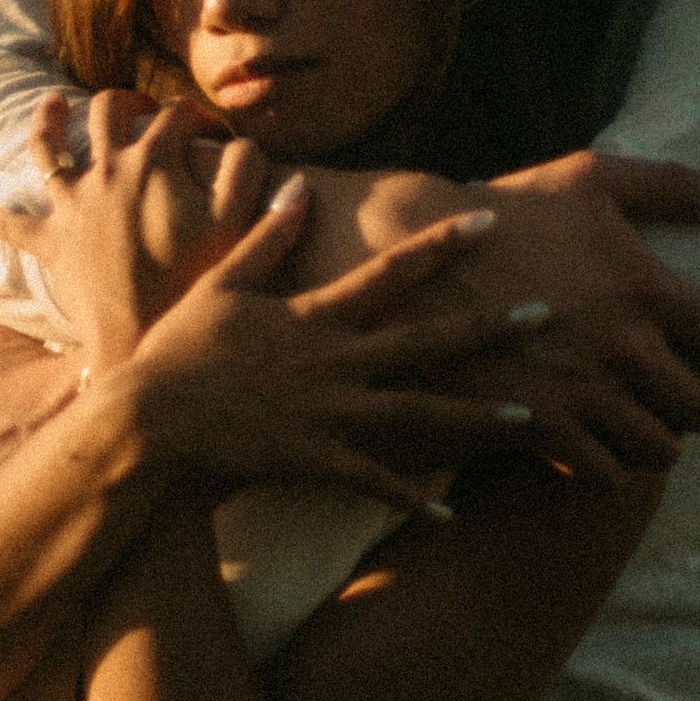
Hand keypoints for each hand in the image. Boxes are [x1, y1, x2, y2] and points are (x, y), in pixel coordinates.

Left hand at [0, 90, 271, 368]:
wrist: (141, 332)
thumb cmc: (193, 278)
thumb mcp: (236, 221)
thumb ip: (246, 171)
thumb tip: (247, 141)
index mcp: (151, 159)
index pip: (175, 115)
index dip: (196, 116)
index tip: (211, 132)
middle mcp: (105, 170)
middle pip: (108, 113)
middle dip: (127, 101)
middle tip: (142, 108)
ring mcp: (73, 204)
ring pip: (48, 147)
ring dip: (47, 120)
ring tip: (50, 103)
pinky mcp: (53, 243)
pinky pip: (14, 226)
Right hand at [125, 180, 546, 514]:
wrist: (149, 423)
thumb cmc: (178, 350)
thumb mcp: (222, 284)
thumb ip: (268, 237)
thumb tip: (300, 187)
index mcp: (314, 314)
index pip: (392, 271)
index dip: (442, 244)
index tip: (488, 222)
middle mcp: (334, 361)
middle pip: (428, 341)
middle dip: (492, 328)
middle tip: (550, 315)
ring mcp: (330, 413)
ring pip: (421, 412)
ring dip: (479, 415)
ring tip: (534, 417)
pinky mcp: (318, 459)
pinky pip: (378, 481)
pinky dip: (416, 497)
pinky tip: (453, 513)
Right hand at [353, 148, 699, 477]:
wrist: (410, 255)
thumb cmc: (507, 213)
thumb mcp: (588, 181)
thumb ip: (671, 186)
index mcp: (647, 286)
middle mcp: (626, 346)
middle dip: (699, 406)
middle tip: (681, 396)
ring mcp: (583, 392)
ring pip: (657, 451)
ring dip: (653, 439)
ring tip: (636, 421)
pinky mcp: (538, 426)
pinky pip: (602, 472)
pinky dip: (603, 462)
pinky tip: (588, 439)